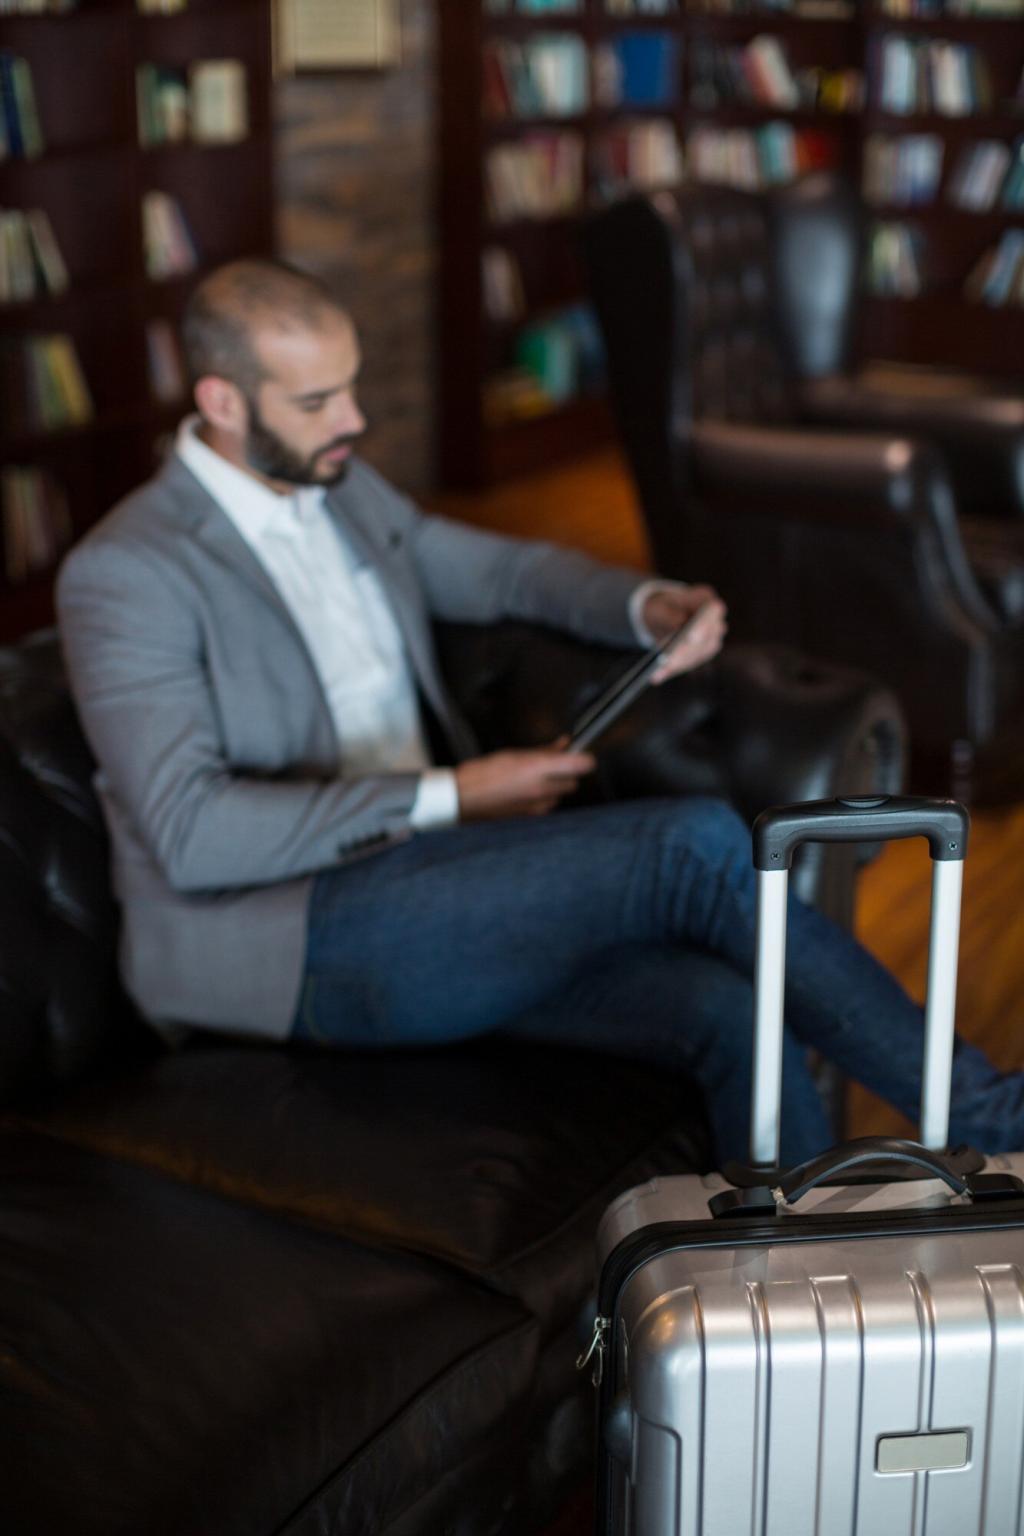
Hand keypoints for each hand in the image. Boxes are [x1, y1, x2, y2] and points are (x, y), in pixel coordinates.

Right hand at [455, 743, 595, 820]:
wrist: (463, 798)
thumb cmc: (484, 773)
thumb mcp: (515, 753)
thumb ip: (544, 750)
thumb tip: (564, 744)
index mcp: (539, 767)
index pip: (582, 764)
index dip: (584, 758)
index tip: (578, 753)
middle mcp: (543, 788)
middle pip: (573, 781)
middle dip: (567, 772)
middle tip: (551, 763)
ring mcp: (539, 805)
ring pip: (561, 794)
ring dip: (555, 785)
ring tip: (534, 777)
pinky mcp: (533, 816)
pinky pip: (548, 804)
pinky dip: (544, 797)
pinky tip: (527, 790)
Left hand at [641, 583, 727, 683]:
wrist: (664, 616)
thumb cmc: (663, 607)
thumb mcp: (659, 606)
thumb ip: (669, 614)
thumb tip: (678, 624)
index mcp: (707, 601)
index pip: (714, 610)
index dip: (705, 624)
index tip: (691, 637)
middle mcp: (715, 621)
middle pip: (709, 637)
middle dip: (688, 651)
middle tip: (669, 661)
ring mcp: (711, 640)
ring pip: (700, 654)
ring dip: (680, 663)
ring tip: (659, 671)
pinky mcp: (702, 655)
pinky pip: (690, 663)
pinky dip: (674, 669)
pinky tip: (658, 675)